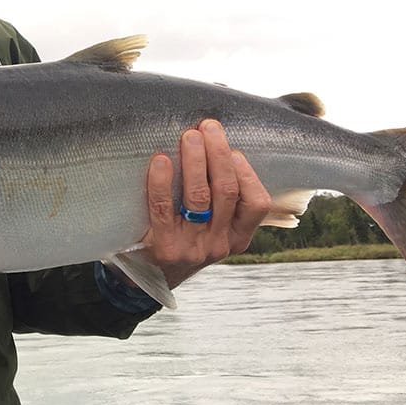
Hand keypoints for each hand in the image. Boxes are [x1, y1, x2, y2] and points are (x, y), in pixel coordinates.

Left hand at [141, 119, 270, 288]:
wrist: (149, 277)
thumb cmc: (184, 239)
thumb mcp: (213, 229)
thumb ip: (222, 199)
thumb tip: (220, 146)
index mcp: (238, 237)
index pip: (257, 204)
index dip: (246, 173)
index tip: (233, 149)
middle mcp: (219, 244)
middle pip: (226, 192)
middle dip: (218, 154)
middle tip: (209, 127)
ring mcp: (192, 247)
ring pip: (199, 197)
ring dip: (195, 161)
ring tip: (189, 136)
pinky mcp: (163, 248)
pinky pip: (163, 208)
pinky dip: (162, 181)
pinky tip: (160, 161)